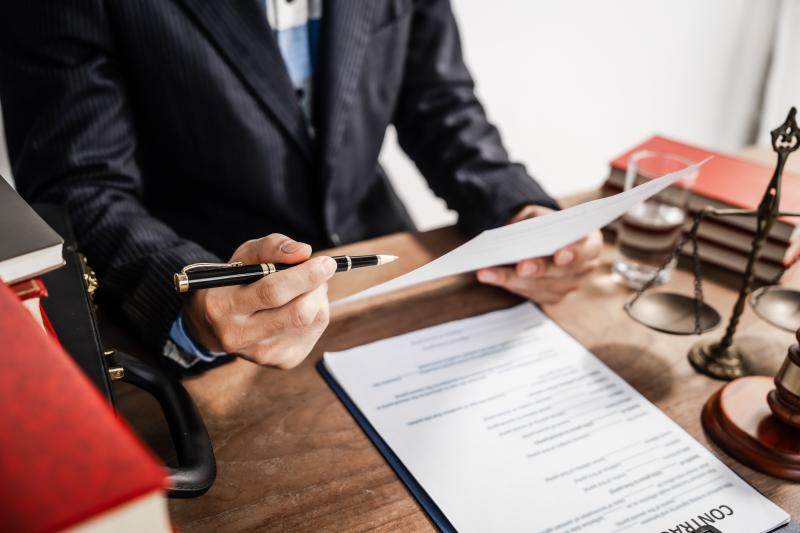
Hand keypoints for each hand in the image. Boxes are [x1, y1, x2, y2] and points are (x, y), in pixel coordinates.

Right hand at [182, 234, 335, 368]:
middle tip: (322, 269)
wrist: (215, 325)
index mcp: (223, 305)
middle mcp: (240, 335)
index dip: (304, 276)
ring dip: (318, 297)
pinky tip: (301, 304)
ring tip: (306, 287)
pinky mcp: (282, 361)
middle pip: (297, 313)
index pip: (271, 292)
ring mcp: (262, 353)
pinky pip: (315, 331)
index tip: (326, 262)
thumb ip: (272, 247)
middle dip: (317, 286)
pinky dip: (317, 312)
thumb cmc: (235, 282)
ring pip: (311, 321)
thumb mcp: (245, 256)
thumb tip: (303, 252)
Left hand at [476, 205, 601, 303]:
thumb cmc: (544, 223)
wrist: (541, 236)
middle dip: (539, 270)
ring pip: (542, 287)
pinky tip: (490, 276)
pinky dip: (509, 285)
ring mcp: (569, 285)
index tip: (558, 255)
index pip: (588, 250)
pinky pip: (530, 294)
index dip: (575, 254)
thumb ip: (534, 222)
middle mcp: (584, 267)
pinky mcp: (552, 296)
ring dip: (513, 280)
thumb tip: (516, 236)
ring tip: (487, 272)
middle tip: (520, 266)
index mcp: (590, 242)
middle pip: (562, 274)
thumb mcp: (540, 213)